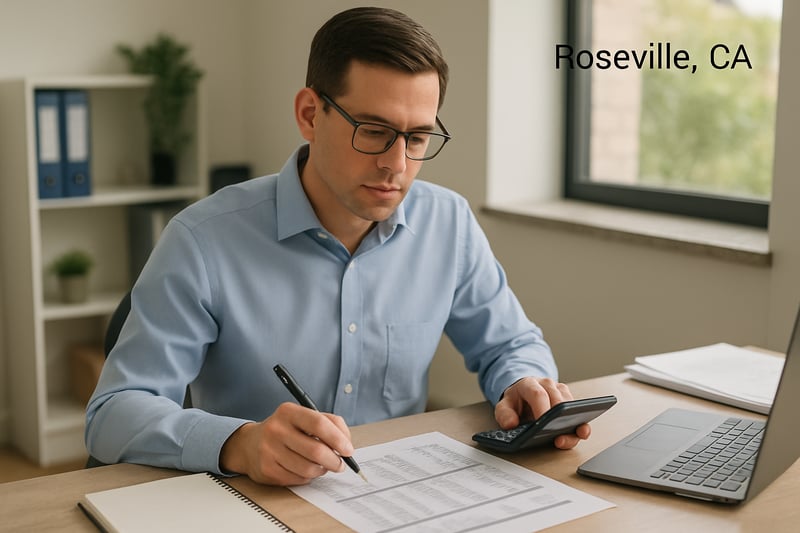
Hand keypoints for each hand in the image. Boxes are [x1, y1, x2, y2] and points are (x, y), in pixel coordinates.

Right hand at [220, 402, 354, 485]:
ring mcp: (269, 450)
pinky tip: (306, 469)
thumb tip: (346, 445)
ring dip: (322, 470)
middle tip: (341, 464)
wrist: (249, 444)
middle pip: (316, 450)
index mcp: (288, 412)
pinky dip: (308, 477)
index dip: (338, 439)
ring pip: (308, 468)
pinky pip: (298, 478)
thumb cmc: (285, 430)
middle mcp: (276, 429)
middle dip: (334, 460)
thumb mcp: (303, 417)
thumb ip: (329, 424)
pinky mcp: (267, 469)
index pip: (319, 424)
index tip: (348, 450)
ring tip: (323, 466)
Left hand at [494, 377, 590, 449]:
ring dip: (572, 421)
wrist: (523, 392)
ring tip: (573, 435)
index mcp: (529, 384)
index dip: (542, 409)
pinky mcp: (568, 399)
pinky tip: (581, 432)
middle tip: (557, 435)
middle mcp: (547, 384)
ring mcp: (559, 391)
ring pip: (570, 405)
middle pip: (557, 400)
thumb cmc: (516, 400)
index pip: (537, 394)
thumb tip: (511, 424)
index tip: (543, 424)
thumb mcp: (503, 406)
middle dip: (559, 418)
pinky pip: (577, 410)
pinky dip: (580, 422)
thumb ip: (504, 415)